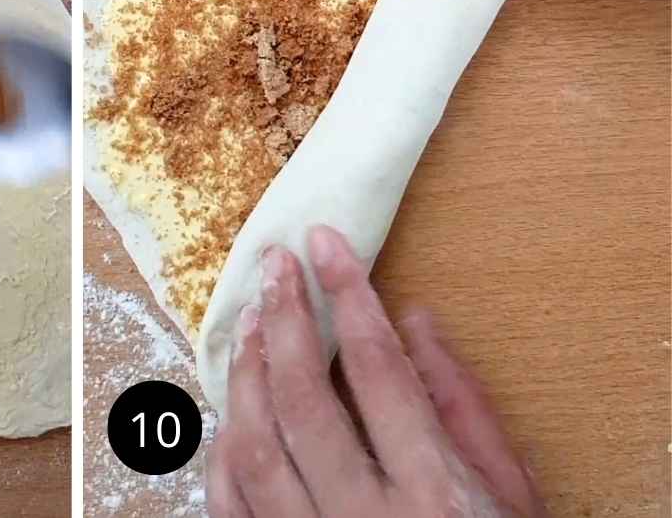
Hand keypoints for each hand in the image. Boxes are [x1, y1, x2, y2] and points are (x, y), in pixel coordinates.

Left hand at [206, 226, 546, 517]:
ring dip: (245, 375)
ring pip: (255, 448)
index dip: (347, 296)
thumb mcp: (512, 495)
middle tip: (274, 265)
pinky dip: (224, 449)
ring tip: (250, 322)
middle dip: (285, 320)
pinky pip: (231, 504)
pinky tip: (232, 408)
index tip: (325, 244)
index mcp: (436, 496)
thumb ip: (463, 407)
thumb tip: (413, 319)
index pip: (379, 372)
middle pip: (305, 400)